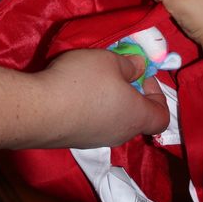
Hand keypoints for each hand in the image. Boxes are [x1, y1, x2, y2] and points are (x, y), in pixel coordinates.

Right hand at [37, 49, 169, 148]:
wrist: (40, 110)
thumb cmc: (82, 82)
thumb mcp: (109, 61)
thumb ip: (129, 64)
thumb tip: (139, 67)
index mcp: (136, 116)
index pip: (162, 116)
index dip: (158, 95)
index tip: (141, 75)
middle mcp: (121, 133)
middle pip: (136, 118)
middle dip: (129, 94)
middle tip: (114, 73)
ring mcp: (97, 140)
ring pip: (113, 120)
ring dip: (108, 101)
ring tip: (90, 79)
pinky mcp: (76, 140)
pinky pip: (92, 123)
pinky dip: (89, 108)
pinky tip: (72, 92)